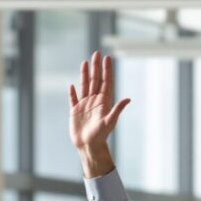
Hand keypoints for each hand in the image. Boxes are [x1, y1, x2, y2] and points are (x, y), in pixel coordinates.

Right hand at [67, 51, 129, 176]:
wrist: (89, 146)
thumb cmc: (101, 136)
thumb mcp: (110, 121)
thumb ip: (117, 109)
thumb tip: (128, 99)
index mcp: (103, 102)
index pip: (106, 82)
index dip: (106, 70)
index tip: (107, 58)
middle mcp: (94, 101)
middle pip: (95, 80)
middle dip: (96, 67)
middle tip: (97, 54)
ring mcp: (84, 105)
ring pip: (85, 86)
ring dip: (85, 74)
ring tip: (85, 62)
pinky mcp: (75, 111)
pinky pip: (73, 99)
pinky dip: (72, 92)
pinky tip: (72, 85)